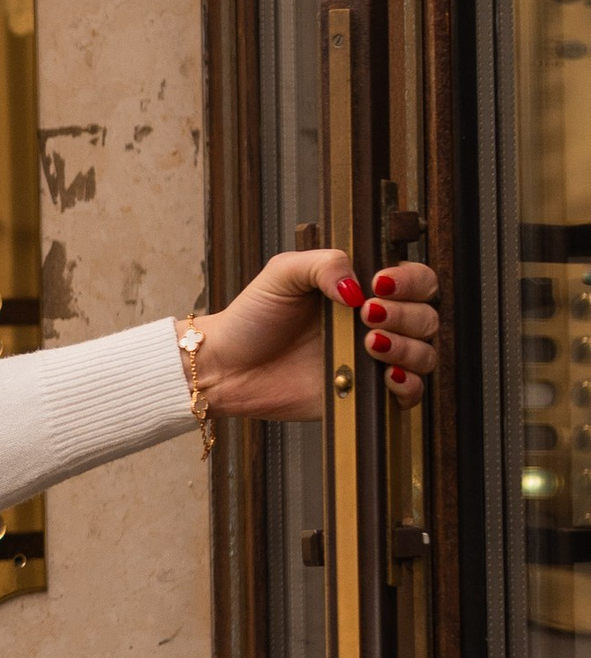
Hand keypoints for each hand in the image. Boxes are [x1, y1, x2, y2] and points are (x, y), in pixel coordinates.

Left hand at [191, 248, 440, 422]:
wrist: (229, 366)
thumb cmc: (253, 317)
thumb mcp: (283, 274)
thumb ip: (324, 263)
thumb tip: (360, 285)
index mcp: (363, 290)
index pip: (417, 280)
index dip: (411, 281)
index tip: (380, 284)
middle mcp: (376, 324)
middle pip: (427, 316)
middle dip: (405, 314)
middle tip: (366, 316)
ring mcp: (373, 360)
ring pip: (424, 353)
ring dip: (406, 347)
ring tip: (369, 343)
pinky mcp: (367, 393)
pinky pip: (411, 394)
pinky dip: (408, 385)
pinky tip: (386, 376)